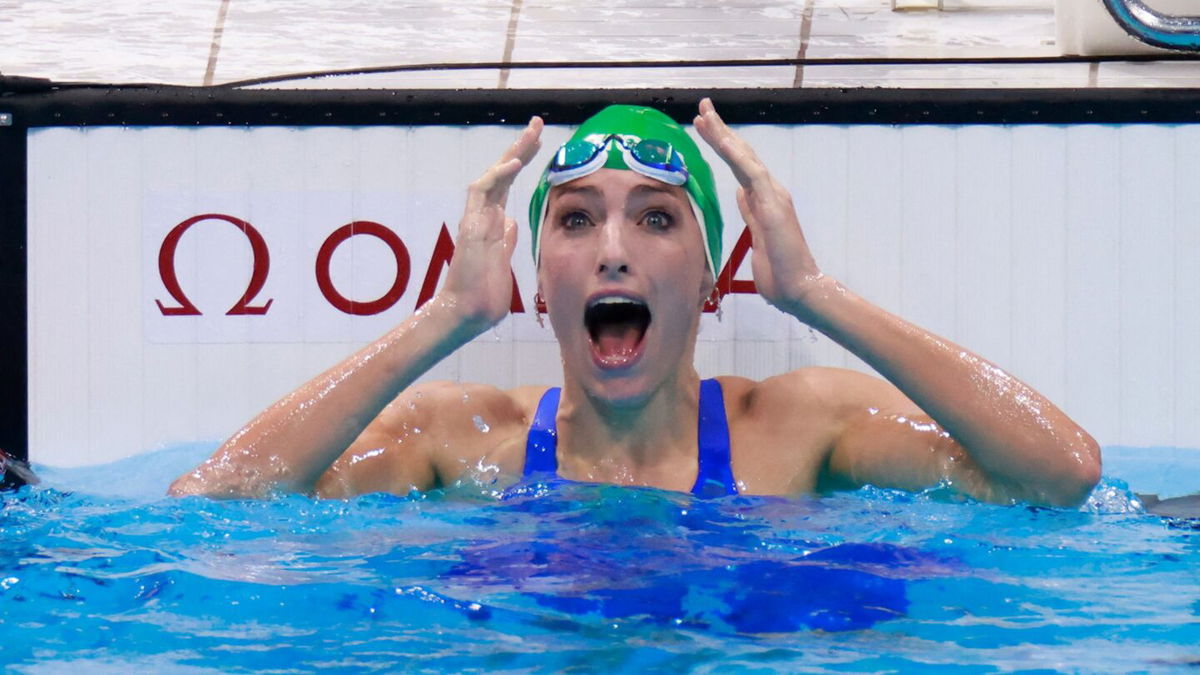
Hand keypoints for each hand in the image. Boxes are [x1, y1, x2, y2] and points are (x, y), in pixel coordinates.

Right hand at [439, 117, 542, 333]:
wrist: (466, 315)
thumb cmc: (483, 298)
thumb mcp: (503, 264)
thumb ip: (506, 242)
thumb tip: (512, 223)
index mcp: (492, 225)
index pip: (508, 185)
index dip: (522, 162)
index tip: (539, 144)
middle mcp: (483, 217)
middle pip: (502, 174)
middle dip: (521, 148)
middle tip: (537, 124)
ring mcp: (475, 221)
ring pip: (492, 176)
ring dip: (512, 154)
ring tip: (531, 133)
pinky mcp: (470, 228)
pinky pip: (482, 193)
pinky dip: (498, 176)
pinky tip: (514, 162)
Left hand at [693, 99, 825, 320]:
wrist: (799, 287)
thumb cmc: (779, 269)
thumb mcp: (757, 236)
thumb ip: (750, 212)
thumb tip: (740, 193)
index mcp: (763, 198)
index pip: (739, 165)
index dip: (723, 145)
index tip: (705, 127)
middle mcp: (769, 191)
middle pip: (740, 154)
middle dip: (720, 130)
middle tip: (702, 108)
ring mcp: (773, 195)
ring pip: (744, 157)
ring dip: (724, 135)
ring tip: (705, 116)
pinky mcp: (774, 203)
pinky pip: (751, 173)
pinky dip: (736, 155)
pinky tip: (722, 141)